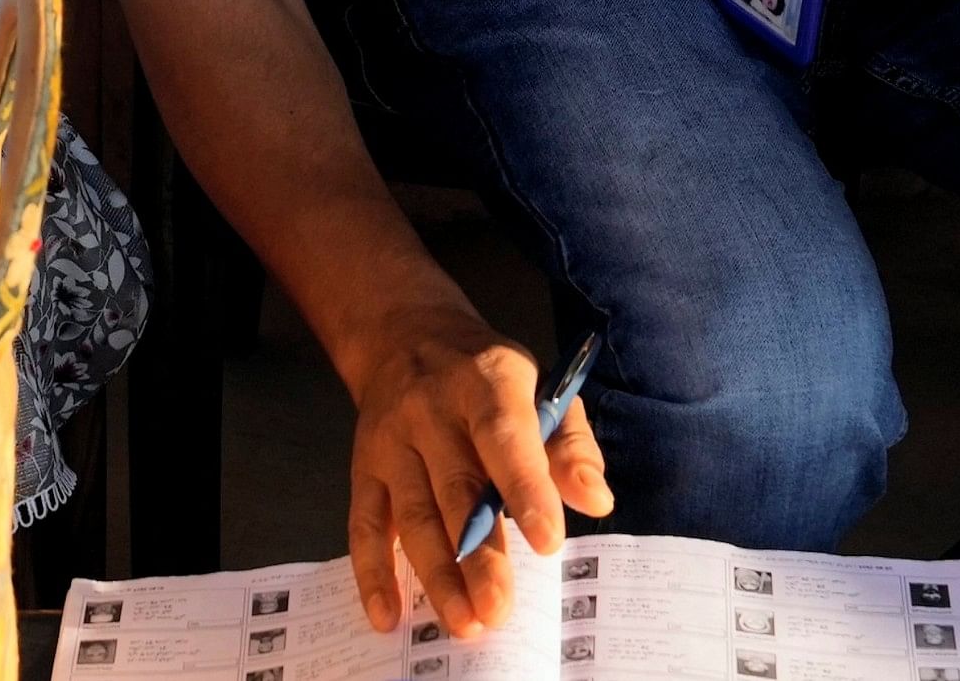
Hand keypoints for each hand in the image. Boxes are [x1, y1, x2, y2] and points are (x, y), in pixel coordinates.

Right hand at [339, 306, 611, 637]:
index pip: (505, 438)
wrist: (406, 337)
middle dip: (477, 556)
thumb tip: (597, 500)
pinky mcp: (362, 468)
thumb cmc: (488, 377)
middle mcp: (430, 410)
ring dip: (436, 575)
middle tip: (498, 610)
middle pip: (455, 490)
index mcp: (485, 383)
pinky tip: (389, 615)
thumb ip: (571, 446)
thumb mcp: (541, 387)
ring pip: (411, 516)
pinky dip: (373, 574)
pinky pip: (364, 525)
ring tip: (464, 622)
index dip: (527, 489)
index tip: (549, 542)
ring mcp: (390, 441)